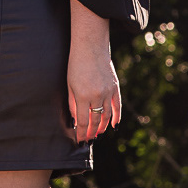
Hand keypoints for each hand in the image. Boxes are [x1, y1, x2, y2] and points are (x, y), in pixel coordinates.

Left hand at [67, 0, 120, 144]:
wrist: (90, 47)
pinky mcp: (115, 87)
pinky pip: (118, 106)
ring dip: (102, 127)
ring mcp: (108, 92)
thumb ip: (73, 104)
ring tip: (98, 134)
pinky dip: (116, 118)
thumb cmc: (76, 65)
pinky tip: (113, 126)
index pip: (82, 121)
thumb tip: (76, 120)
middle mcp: (97, 96)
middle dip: (91, 132)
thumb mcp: (69, 85)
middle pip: (95, 121)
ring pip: (107, 116)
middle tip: (88, 139)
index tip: (79, 140)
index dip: (81, 133)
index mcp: (82, 96)